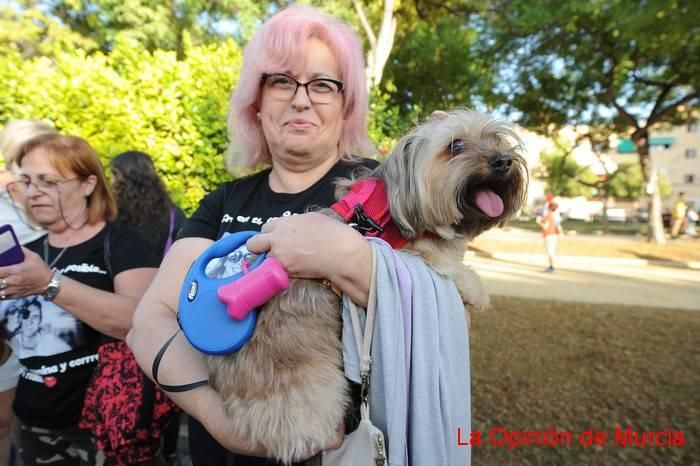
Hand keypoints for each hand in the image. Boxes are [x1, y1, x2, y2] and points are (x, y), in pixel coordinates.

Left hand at [0, 248, 52, 299]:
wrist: (49, 283)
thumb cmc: (41, 270)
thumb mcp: (34, 256)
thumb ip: (22, 250)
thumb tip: (14, 245)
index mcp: (16, 271)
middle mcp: (13, 281)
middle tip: (0, 273)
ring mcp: (14, 290)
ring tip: (1, 280)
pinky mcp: (15, 295)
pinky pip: (2, 297)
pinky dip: (1, 292)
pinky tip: (2, 287)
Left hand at [246, 212, 364, 278]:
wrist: (340, 252)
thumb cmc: (332, 233)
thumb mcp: (312, 218)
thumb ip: (296, 223)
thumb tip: (292, 228)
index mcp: (284, 223)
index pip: (265, 228)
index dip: (270, 234)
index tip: (275, 239)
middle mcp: (277, 238)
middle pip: (253, 244)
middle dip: (259, 248)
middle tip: (269, 253)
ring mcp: (279, 256)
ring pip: (265, 261)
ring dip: (272, 262)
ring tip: (288, 264)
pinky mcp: (285, 271)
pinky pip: (275, 273)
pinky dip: (281, 273)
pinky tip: (294, 271)